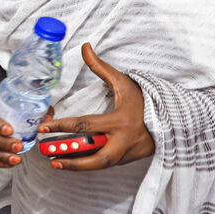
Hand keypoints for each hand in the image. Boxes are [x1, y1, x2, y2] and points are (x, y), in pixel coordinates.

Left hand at [38, 43, 154, 170]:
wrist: (171, 121)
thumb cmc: (144, 101)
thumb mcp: (124, 82)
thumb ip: (100, 67)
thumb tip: (85, 47)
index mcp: (118, 121)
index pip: (84, 125)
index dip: (61, 127)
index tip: (43, 128)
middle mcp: (121, 141)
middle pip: (94, 158)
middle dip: (70, 160)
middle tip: (48, 156)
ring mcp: (124, 154)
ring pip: (98, 166)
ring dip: (76, 166)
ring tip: (55, 163)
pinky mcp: (124, 161)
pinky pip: (103, 165)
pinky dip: (87, 164)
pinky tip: (70, 161)